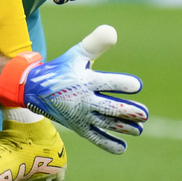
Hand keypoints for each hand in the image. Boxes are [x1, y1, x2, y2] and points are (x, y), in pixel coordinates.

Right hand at [22, 25, 147, 153]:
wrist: (36, 89)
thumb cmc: (62, 68)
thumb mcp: (77, 53)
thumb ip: (96, 43)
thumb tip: (113, 32)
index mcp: (85, 80)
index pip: (107, 83)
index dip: (123, 84)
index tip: (138, 86)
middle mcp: (84, 100)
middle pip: (110, 108)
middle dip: (128, 111)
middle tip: (145, 114)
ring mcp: (81, 116)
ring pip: (106, 124)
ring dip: (124, 128)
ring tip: (139, 129)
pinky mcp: (78, 128)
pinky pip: (95, 138)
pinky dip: (108, 144)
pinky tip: (123, 148)